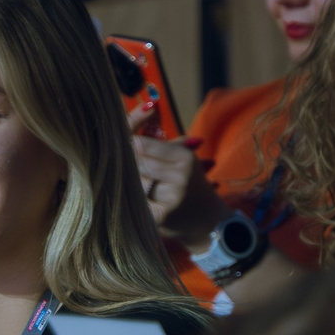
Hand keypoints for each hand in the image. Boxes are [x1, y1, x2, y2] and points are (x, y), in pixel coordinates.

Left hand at [128, 110, 228, 247]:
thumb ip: (161, 141)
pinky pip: (136, 202)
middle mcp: (180, 176)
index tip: (124, 144)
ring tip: (140, 184)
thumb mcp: (184, 159)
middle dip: (128, 164)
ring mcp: (171, 198)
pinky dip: (133, 200)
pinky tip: (138, 200)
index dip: (128, 143)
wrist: (209, 222)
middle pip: (135, 163)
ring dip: (131, 182)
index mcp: (185, 157)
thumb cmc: (191, 184)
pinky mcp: (160, 217)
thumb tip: (140, 113)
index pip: (142, 144)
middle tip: (129, 165)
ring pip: (133, 183)